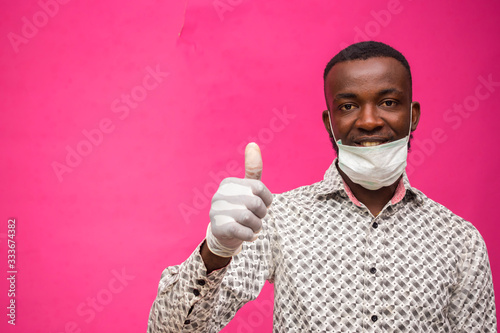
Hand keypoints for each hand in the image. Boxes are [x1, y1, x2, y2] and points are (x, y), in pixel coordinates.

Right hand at [206, 142, 272, 256]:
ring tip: (253, 227)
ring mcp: (217, 211)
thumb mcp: (249, 188)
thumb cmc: (241, 207)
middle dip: (262, 214)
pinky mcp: (218, 227)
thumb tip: (253, 143)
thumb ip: (252, 168)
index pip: (258, 187)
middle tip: (258, 218)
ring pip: (250, 218)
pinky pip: (243, 231)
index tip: (263, 204)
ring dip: (257, 226)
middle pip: (255, 203)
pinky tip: (249, 235)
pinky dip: (250, 235)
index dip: (267, 199)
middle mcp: (220, 195)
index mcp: (229, 183)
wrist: (224, 234)